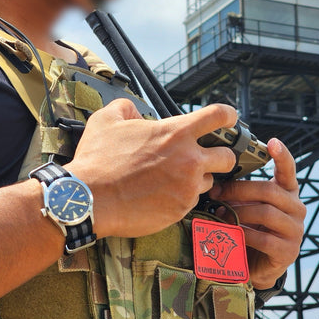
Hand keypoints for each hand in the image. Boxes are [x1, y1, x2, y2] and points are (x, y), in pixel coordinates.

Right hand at [66, 99, 236, 238]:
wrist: (88, 199)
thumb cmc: (98, 159)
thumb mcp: (107, 119)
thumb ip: (127, 107)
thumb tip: (136, 111)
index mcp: (176, 133)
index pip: (218, 116)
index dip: (228, 115)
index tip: (230, 119)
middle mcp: (189, 160)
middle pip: (228, 157)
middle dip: (220, 156)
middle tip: (204, 157)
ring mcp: (187, 187)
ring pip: (209, 181)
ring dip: (197, 179)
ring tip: (172, 179)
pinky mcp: (180, 210)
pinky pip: (191, 201)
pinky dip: (181, 197)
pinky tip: (161, 195)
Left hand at [209, 138, 305, 288]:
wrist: (258, 265)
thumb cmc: (251, 228)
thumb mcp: (247, 206)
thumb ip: (240, 194)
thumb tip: (215, 185)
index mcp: (287, 192)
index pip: (288, 170)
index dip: (282, 155)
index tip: (272, 142)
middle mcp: (296, 208)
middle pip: (269, 191)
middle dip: (239, 191)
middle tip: (217, 193)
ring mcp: (295, 230)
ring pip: (266, 213)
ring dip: (238, 213)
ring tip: (221, 216)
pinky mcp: (288, 251)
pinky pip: (263, 239)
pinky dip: (243, 235)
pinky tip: (233, 234)